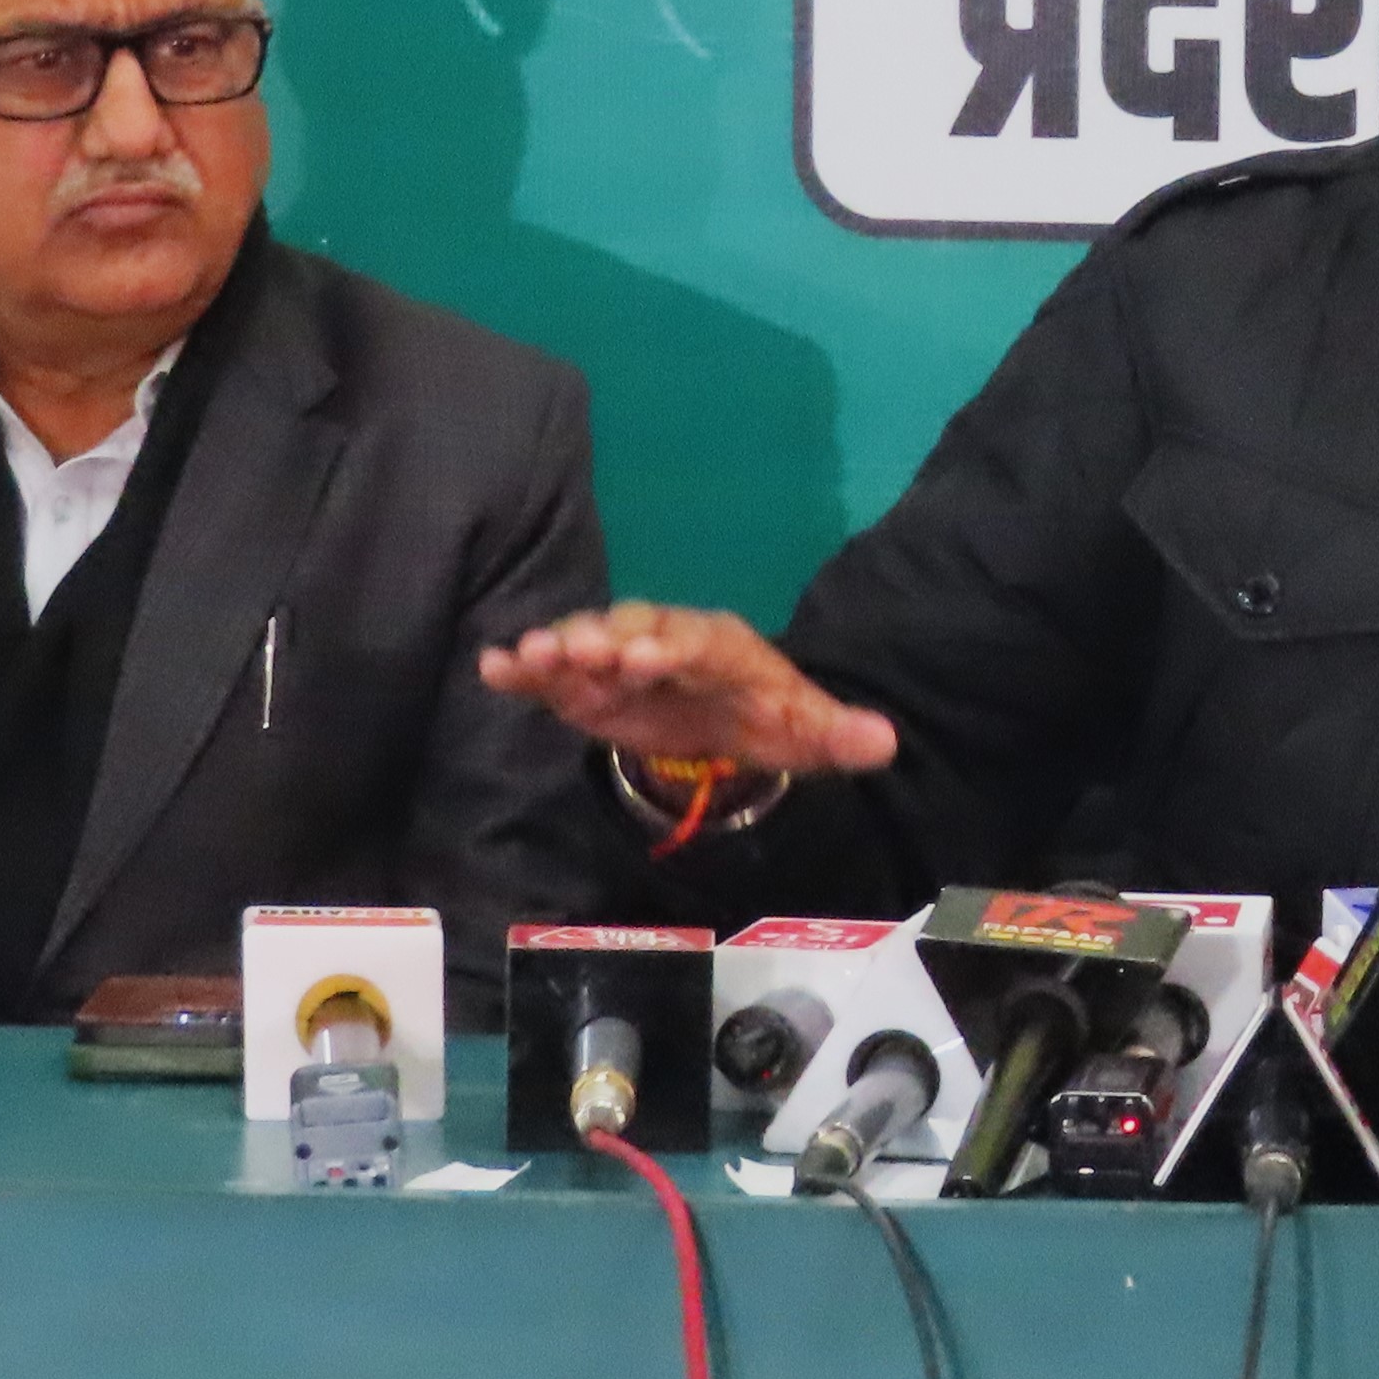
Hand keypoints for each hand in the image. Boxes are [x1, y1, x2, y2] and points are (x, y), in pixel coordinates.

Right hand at [477, 602, 902, 778]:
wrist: (734, 711)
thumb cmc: (767, 713)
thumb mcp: (806, 728)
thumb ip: (838, 734)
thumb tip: (886, 742)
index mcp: (719, 646)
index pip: (695, 643)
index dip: (671, 648)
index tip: (649, 657)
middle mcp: (662, 641)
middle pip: (631, 635)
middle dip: (602, 642)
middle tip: (570, 651)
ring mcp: (619, 660)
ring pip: (586, 647)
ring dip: (556, 650)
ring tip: (521, 657)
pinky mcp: (588, 686)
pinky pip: (553, 675)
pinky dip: (524, 671)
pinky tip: (492, 670)